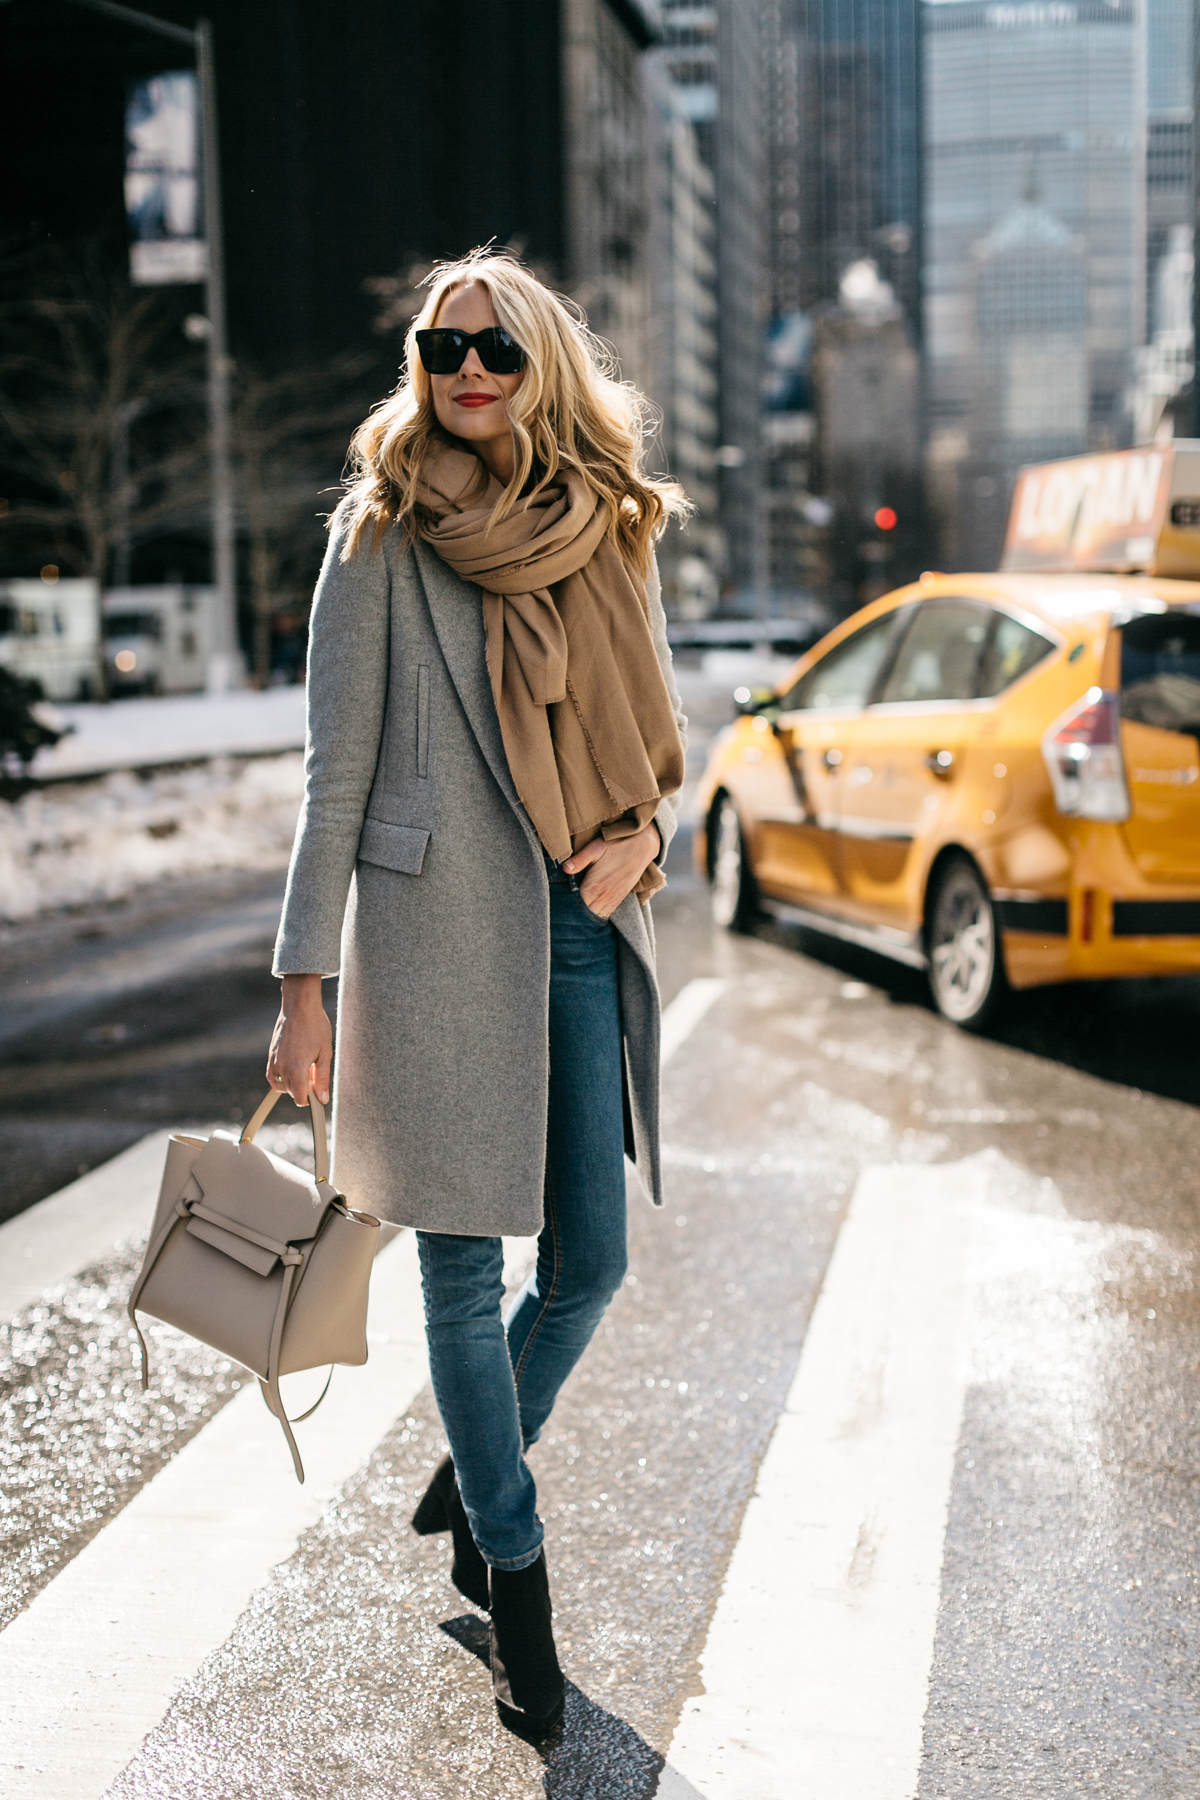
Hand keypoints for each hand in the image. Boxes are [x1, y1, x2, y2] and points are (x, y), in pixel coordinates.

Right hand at [267, 974, 332, 1105]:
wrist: (300, 1007)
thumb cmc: (316, 1027)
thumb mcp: (325, 1054)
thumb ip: (322, 1079)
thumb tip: (322, 1099)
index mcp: (297, 1070)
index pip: (300, 1099)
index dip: (311, 1099)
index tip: (318, 1091)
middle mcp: (282, 1068)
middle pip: (292, 1093)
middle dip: (304, 1088)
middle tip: (315, 1070)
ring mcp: (274, 1062)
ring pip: (281, 1086)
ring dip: (293, 1083)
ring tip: (305, 1067)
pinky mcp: (270, 1056)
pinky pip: (272, 1077)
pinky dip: (280, 1079)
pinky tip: (292, 1070)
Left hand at [563, 822, 660, 918]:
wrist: (643, 845)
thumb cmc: (617, 843)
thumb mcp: (596, 847)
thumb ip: (579, 860)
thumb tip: (564, 868)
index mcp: (595, 886)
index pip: (577, 906)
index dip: (567, 908)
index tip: (559, 906)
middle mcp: (605, 896)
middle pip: (586, 914)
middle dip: (575, 914)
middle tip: (563, 913)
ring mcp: (614, 898)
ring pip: (597, 916)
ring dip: (587, 915)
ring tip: (575, 914)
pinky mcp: (621, 897)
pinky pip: (607, 913)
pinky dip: (598, 914)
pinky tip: (591, 911)